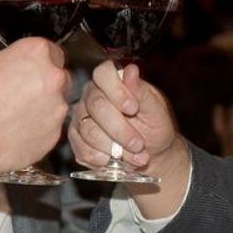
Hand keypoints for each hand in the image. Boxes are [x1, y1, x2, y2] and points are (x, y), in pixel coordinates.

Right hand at [0, 38, 69, 175]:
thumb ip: (13, 65)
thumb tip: (16, 71)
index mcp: (35, 53)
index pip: (53, 52)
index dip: (41, 64)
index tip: (33, 71)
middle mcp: (52, 77)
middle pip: (60, 77)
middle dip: (46, 86)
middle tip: (23, 96)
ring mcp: (57, 107)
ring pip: (58, 105)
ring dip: (44, 109)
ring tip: (15, 117)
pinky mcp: (55, 134)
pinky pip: (52, 128)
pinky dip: (40, 130)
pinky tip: (17, 131)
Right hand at [68, 61, 189, 213]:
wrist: (150, 154)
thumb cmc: (154, 128)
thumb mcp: (156, 111)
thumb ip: (142, 92)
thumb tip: (131, 71)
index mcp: (111, 82)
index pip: (103, 73)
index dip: (116, 90)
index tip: (133, 108)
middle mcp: (92, 96)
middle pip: (96, 106)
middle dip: (120, 129)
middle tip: (139, 144)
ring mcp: (81, 118)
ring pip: (89, 131)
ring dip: (114, 149)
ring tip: (135, 157)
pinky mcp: (76, 140)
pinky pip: (83, 150)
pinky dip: (103, 160)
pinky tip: (118, 162)